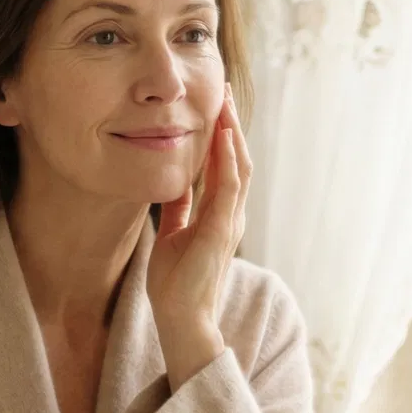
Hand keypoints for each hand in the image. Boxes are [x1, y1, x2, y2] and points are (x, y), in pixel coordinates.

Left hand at [147, 84, 251, 390]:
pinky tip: (223, 135)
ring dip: (232, 134)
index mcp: (220, 215)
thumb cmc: (176, 284)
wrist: (181, 319)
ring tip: (226, 104)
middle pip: (237, 160)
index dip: (223, 136)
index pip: (226, 167)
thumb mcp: (173, 235)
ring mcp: (229, 222)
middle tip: (225, 93)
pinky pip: (229, 187)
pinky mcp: (220, 231)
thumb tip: (174, 183)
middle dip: (231, 125)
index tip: (216, 106)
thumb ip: (179, 209)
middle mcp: (231, 215)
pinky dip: (228, 159)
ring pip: (238, 167)